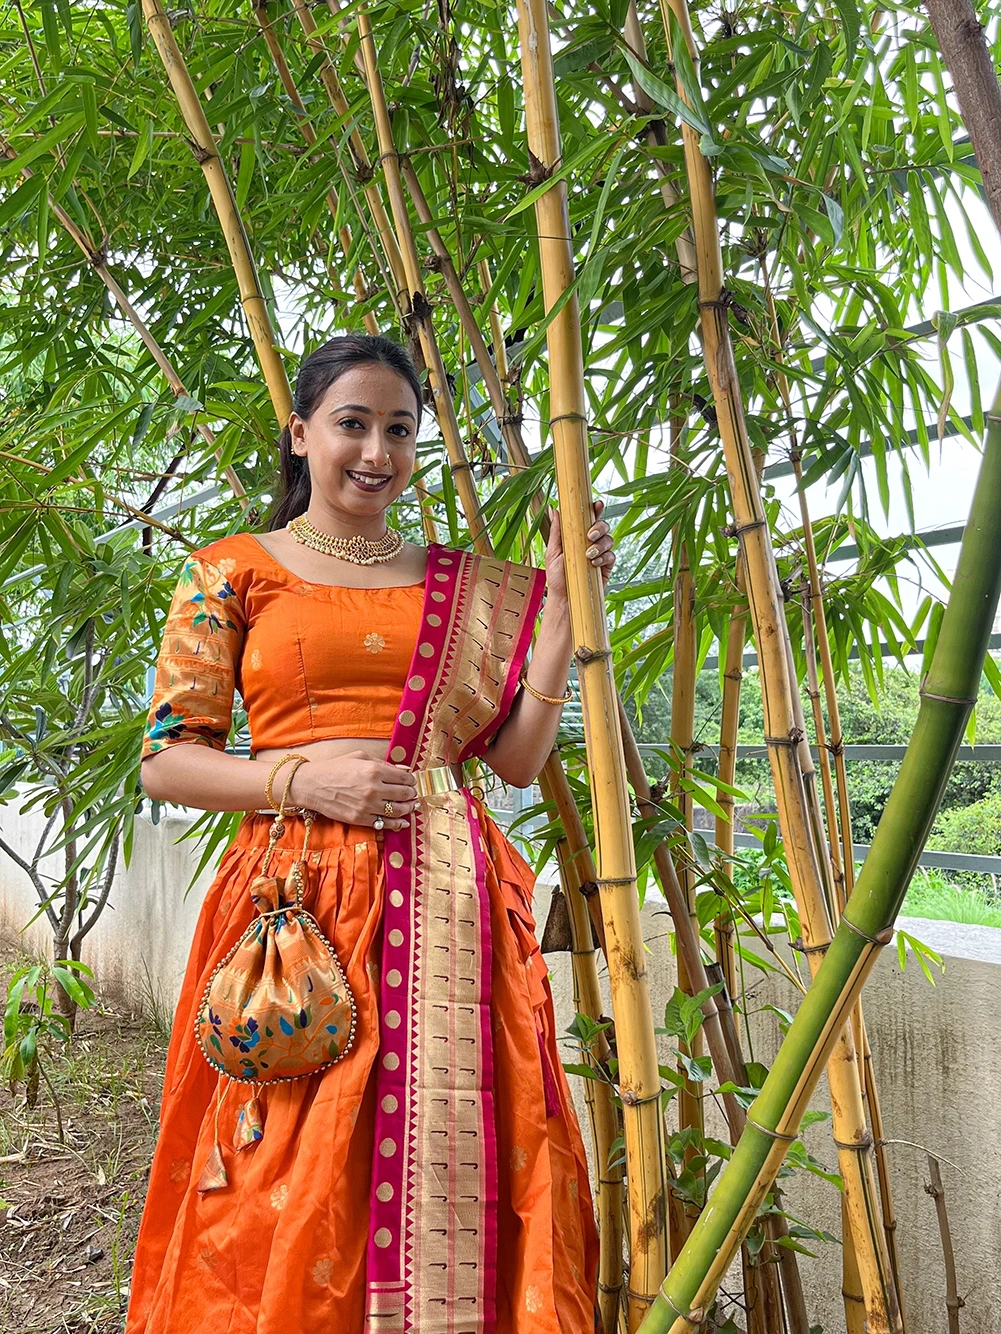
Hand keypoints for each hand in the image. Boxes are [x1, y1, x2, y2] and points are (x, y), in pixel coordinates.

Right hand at [289, 751, 417, 830]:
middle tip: (412, 794)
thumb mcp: (360, 757)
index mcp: (374, 770)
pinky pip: (385, 824)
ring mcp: (367, 806)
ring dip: (408, 809)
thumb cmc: (336, 768)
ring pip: (398, 811)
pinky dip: (396, 823)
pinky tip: (402, 821)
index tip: (411, 782)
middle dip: (411, 794)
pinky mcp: (361, 819)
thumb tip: (405, 771)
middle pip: (404, 795)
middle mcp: (373, 789)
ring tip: (410, 806)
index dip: (411, 781)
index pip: (405, 778)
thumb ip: (384, 764)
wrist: (313, 785)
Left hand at [544, 498, 615, 604]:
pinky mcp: (607, 567)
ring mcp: (600, 554)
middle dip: (599, 527)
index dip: (596, 509)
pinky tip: (594, 563)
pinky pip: (611, 556)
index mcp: (578, 536)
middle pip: (603, 526)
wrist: (564, 599)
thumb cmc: (557, 576)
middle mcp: (591, 543)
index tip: (597, 505)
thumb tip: (555, 509)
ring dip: (600, 545)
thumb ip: (557, 531)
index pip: (589, 518)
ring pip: (609, 540)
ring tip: (588, 555)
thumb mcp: (553, 552)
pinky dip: (604, 558)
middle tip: (590, 535)